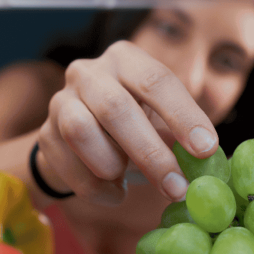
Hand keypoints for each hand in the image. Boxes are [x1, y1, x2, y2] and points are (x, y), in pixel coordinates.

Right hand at [35, 41, 219, 205]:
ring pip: (81, 131)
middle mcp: (88, 72)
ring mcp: (60, 101)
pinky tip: (115, 193)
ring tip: (130, 181)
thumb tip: (209, 161)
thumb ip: (178, 136)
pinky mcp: (44, 135)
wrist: (77, 140)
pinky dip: (96, 188)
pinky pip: (68, 165)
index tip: (206, 150)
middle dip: (151, 153)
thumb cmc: (131, 126)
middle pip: (116, 108)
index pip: (156, 80)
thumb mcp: (157, 120)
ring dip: (112, 165)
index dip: (183, 116)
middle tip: (177, 187)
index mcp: (125, 59)